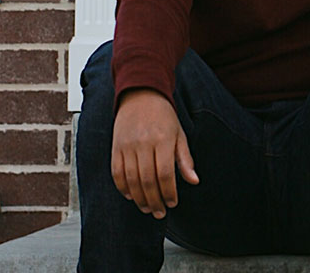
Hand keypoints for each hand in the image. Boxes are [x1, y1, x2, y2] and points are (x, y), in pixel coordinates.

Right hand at [111, 88, 198, 218]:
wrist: (141, 96)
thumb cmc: (164, 117)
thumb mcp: (179, 135)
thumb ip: (185, 159)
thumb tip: (194, 181)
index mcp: (162, 140)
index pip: (165, 174)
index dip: (168, 192)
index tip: (173, 203)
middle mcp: (143, 144)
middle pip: (147, 180)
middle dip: (154, 201)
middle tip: (160, 213)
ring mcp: (127, 146)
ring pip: (131, 180)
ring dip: (139, 198)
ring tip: (147, 208)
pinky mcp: (115, 148)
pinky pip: (116, 173)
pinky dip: (123, 188)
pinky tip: (131, 196)